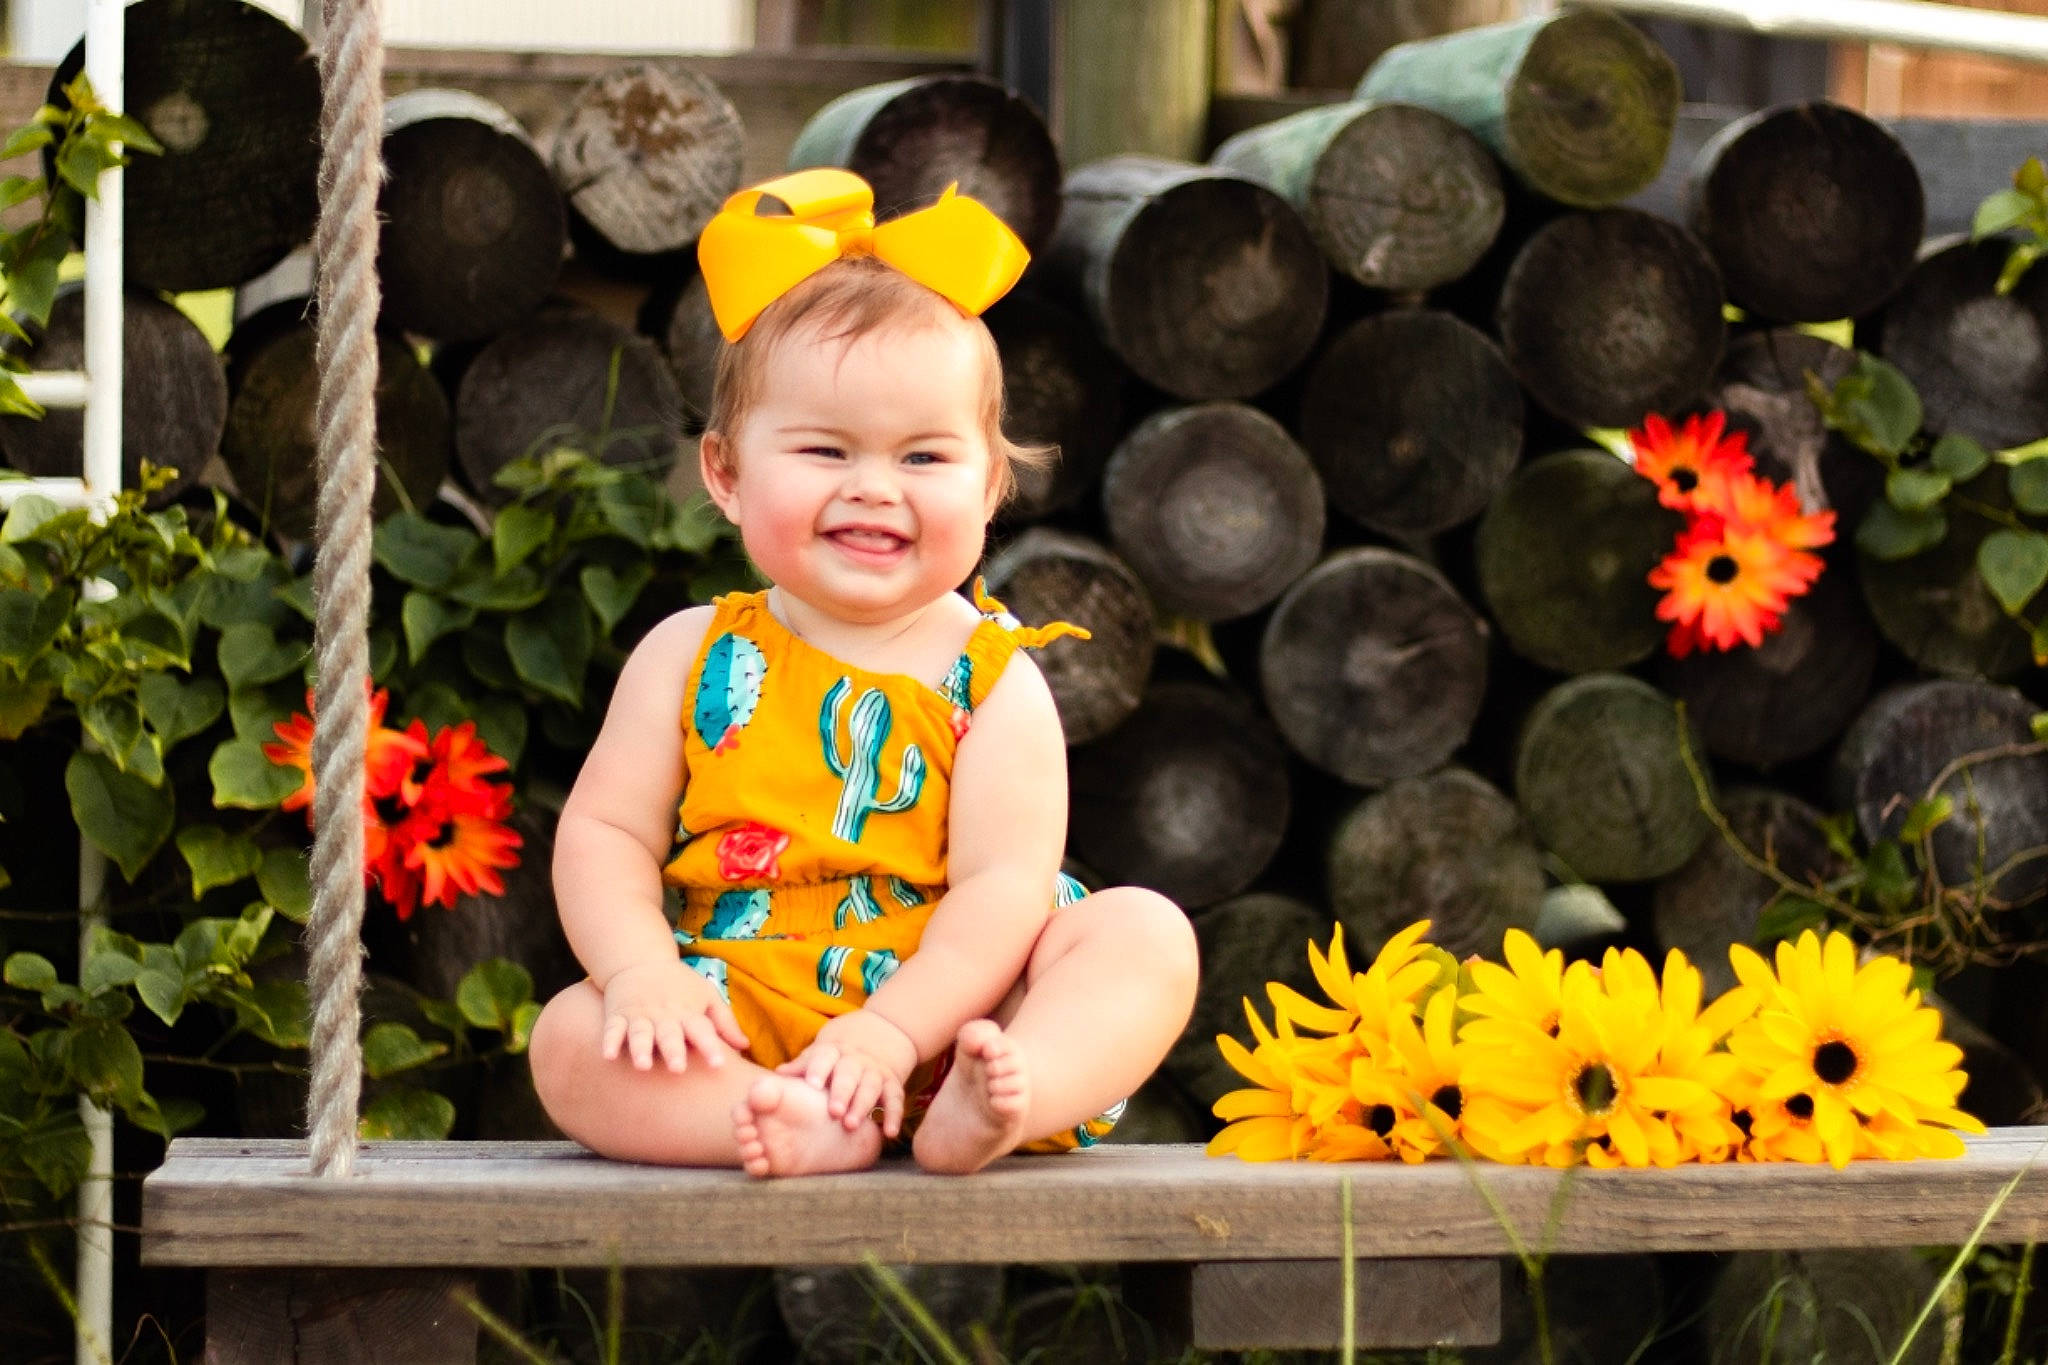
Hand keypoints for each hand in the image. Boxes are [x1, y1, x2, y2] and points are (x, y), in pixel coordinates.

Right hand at [598, 959, 747, 1072]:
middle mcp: (664, 1015)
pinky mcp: (618, 1015)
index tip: (719, 1065)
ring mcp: (639, 1014)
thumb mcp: (707, 996)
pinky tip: (608, 1056)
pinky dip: (609, 1041)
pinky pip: (613, 1029)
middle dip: (673, 1051)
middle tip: (678, 1069)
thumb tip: (745, 1046)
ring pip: (640, 1033)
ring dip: (641, 1048)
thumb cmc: (680, 985)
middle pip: (670, 1034)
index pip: (703, 1030)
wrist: (640, 960)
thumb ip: (725, 1022)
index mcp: (688, 1012)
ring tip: (643, 1065)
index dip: (711, 1047)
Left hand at [778, 1009, 917, 1135]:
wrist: (881, 1032)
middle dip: (842, 1092)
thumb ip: (802, 1066)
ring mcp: (875, 1071)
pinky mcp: (892, 1082)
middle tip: (834, 1112)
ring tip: (851, 1125)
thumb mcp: (820, 1053)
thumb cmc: (838, 1053)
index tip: (811, 1084)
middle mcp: (855, 1060)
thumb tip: (777, 1075)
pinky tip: (889, 1133)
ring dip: (862, 1105)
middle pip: (849, 1073)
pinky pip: (895, 1098)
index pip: (824, 1057)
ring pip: (870, 1086)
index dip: (818, 1069)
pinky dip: (894, 1115)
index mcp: (833, 1051)